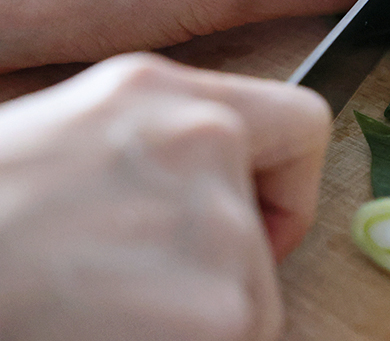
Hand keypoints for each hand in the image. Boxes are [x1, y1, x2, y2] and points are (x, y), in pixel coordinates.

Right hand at [0, 52, 329, 339]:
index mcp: (158, 92)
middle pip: (268, 226)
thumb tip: (217, 191)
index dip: (285, 181)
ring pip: (254, 296)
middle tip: (151, 289)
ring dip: (198, 317)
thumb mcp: (71, 142)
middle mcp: (198, 138)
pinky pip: (240, 337)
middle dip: (228, 267)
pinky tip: (114, 332)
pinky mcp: (219, 310)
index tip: (251, 219)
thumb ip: (159, 154)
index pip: (301, 121)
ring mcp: (213, 223)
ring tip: (110, 314)